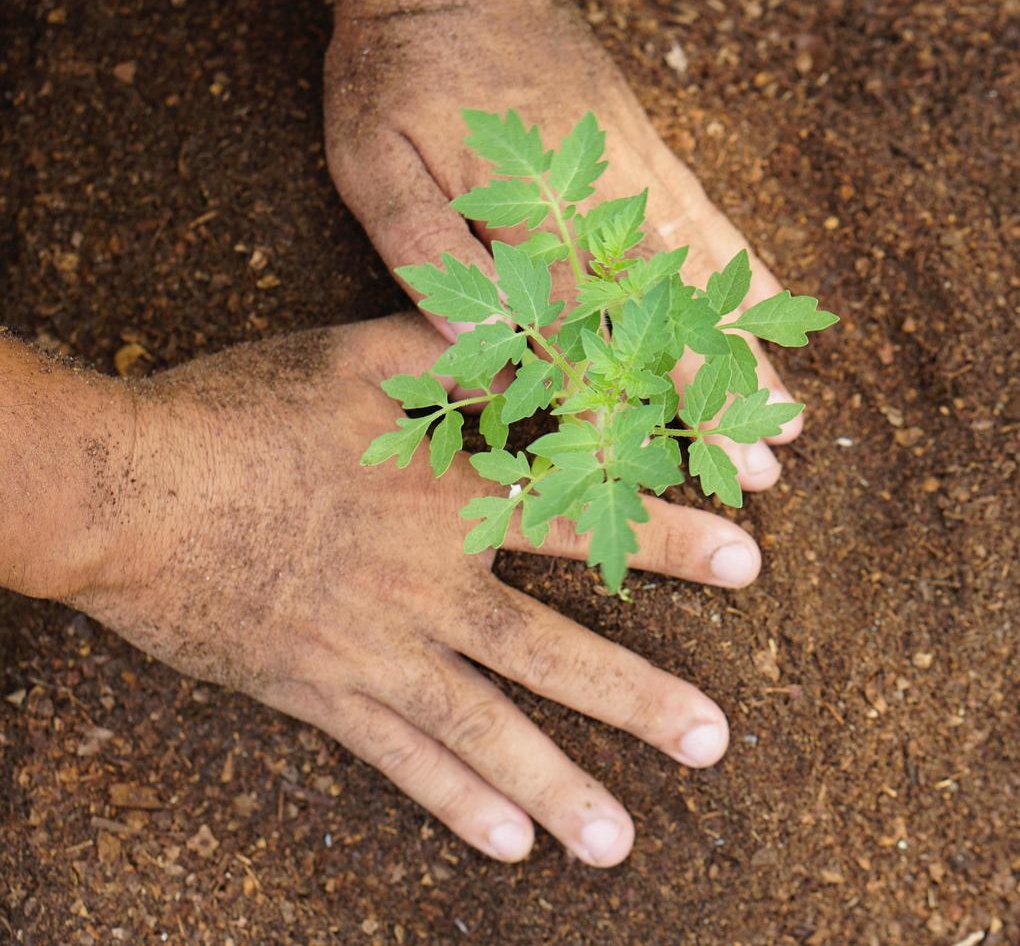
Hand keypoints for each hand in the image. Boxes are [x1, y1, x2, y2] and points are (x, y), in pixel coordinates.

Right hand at [67, 314, 758, 865]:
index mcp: (450, 496)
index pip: (585, 521)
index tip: (748, 563)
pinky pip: (400, 759)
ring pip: (486, 728)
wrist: (126, 489)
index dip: (670, 536)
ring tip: (619, 843)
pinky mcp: (323, 692)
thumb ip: (459, 342)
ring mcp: (379, 649)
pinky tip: (508, 843)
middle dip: (640, 697)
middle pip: (555, 650)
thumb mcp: (359, 351)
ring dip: (559, 786)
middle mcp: (431, 583)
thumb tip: (542, 322)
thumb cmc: (243, 410)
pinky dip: (455, 802)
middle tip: (713, 741)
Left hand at [324, 0, 803, 491]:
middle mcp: (603, 199)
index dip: (643, 403)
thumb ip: (424, 253)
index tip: (686, 461)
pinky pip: (710, 219)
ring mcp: (637, 170)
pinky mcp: (648, 147)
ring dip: (748, 349)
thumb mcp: (377, 162)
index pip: (598, 330)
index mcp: (533, 215)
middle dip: (719, 396)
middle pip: (674, 313)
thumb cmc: (398, 70)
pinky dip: (745, 271)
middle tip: (767, 466)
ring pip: (707, 274)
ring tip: (792, 411)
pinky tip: (775, 307)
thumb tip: (478, 346)